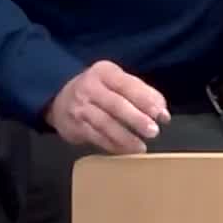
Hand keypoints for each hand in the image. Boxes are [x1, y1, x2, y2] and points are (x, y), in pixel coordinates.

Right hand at [43, 60, 170, 154]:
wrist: (59, 97)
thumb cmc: (98, 89)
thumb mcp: (116, 80)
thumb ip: (140, 91)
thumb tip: (162, 110)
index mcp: (105, 72)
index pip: (128, 85)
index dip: (146, 100)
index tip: (162, 115)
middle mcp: (90, 87)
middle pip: (116, 105)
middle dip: (136, 119)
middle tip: (154, 131)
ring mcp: (80, 107)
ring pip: (105, 124)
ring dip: (125, 137)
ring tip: (141, 147)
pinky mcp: (75, 126)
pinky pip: (97, 137)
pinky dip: (113, 145)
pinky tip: (126, 151)